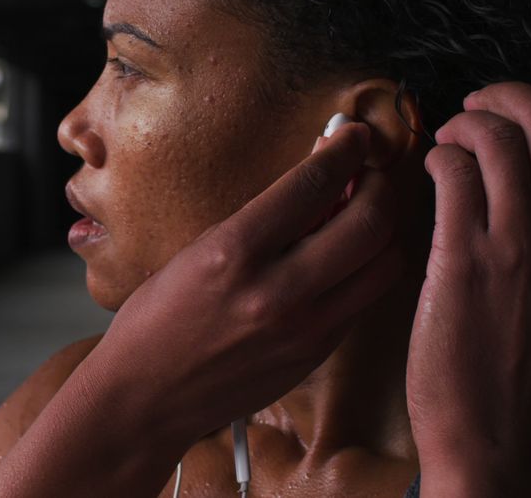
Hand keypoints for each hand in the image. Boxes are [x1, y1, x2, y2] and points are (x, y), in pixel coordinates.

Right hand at [0, 123, 404, 496]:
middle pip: (369, 221)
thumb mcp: (194, 253)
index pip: (314, 183)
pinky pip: (363, 299)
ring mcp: (303, 327)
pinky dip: (366, 268)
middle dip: (379, 183)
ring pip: (383, 262)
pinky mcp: (315, 354)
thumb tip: (312, 185)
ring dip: (384, 228)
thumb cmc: (155, 321)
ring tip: (366, 212)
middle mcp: (276, 289)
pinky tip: (347, 257)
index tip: (352, 134)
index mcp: (234, 252)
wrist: (145, 397)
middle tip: (369, 170)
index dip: (344, 147)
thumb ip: (257, 222)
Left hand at [408, 54, 530, 494]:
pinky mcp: (465, 261)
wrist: (494, 434)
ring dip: (464, 125)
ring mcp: (522, 245)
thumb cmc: (527, 366)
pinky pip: (453, 175)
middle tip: (476, 105)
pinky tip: (429, 170)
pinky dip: (438, 157)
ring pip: (496, 140)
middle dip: (505, 95)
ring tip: (447, 141)